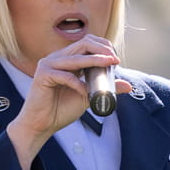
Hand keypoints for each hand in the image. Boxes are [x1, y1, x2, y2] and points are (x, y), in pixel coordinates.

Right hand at [6, 35, 118, 167]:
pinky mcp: (42, 75)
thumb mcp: (88, 96)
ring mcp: (48, 64)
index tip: (116, 58)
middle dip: (102, 49)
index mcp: (67, 59)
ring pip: (76, 58)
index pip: (87, 43)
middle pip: (83, 43)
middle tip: (115, 59)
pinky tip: (85, 92)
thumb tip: (128, 85)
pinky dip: (78, 84)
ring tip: (110, 64)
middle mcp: (57, 58)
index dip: (103, 47)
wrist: (41, 126)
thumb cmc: (61, 110)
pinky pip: (65, 76)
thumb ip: (105, 88)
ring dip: (95, 60)